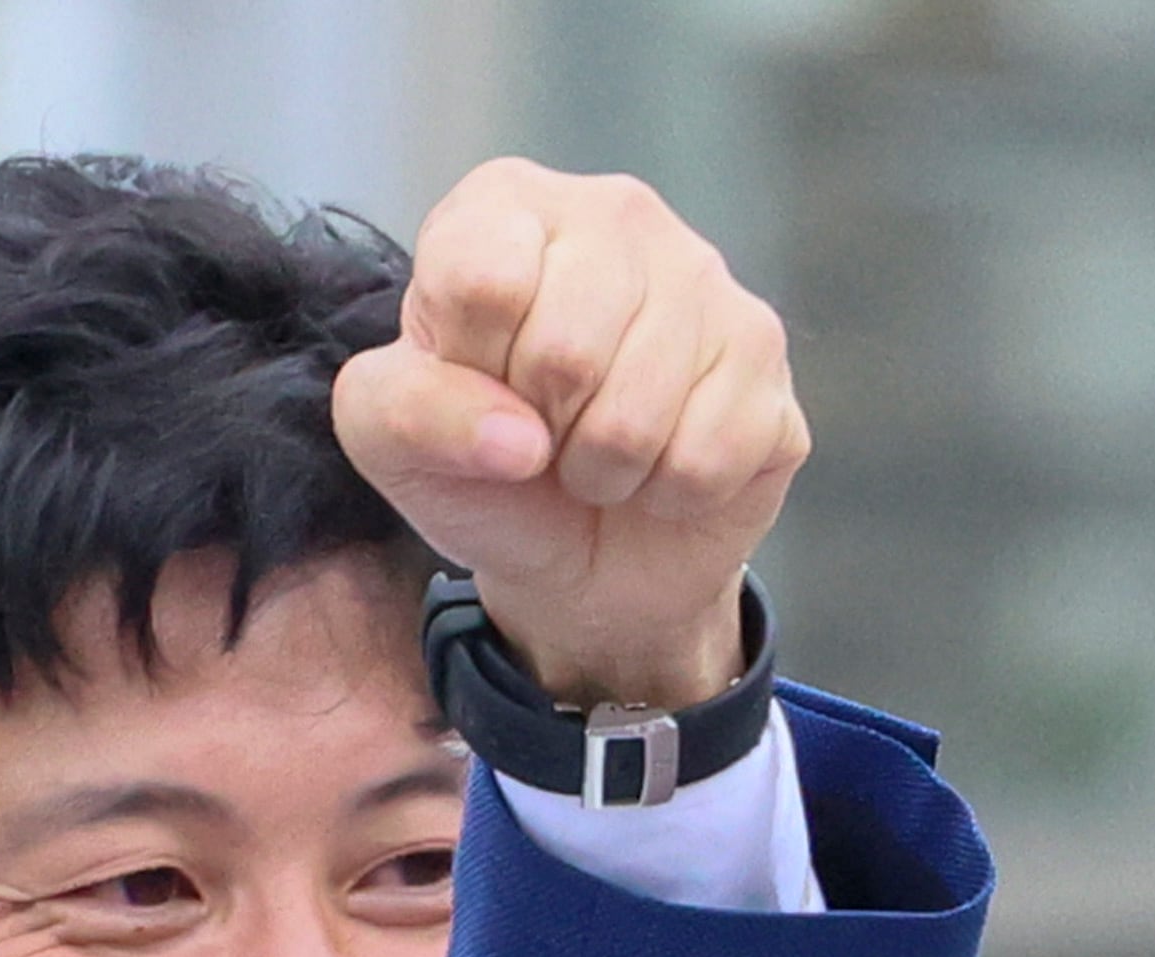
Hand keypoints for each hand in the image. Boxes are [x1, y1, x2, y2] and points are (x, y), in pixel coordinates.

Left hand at [335, 159, 806, 711]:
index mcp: (504, 207)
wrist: (581, 553)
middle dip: (538, 430)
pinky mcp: (764, 350)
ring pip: (638, 413)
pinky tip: (660, 467)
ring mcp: (704, 273)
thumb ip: (403, 412)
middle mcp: (614, 213)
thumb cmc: (478, 470)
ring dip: (600, 471)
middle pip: (565, 350)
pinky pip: (705, 455)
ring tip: (593, 455)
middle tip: (538, 435)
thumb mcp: (390, 442)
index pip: (481, 280)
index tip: (475, 384)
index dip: (469, 370)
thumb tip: (517, 438)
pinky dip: (666, 493)